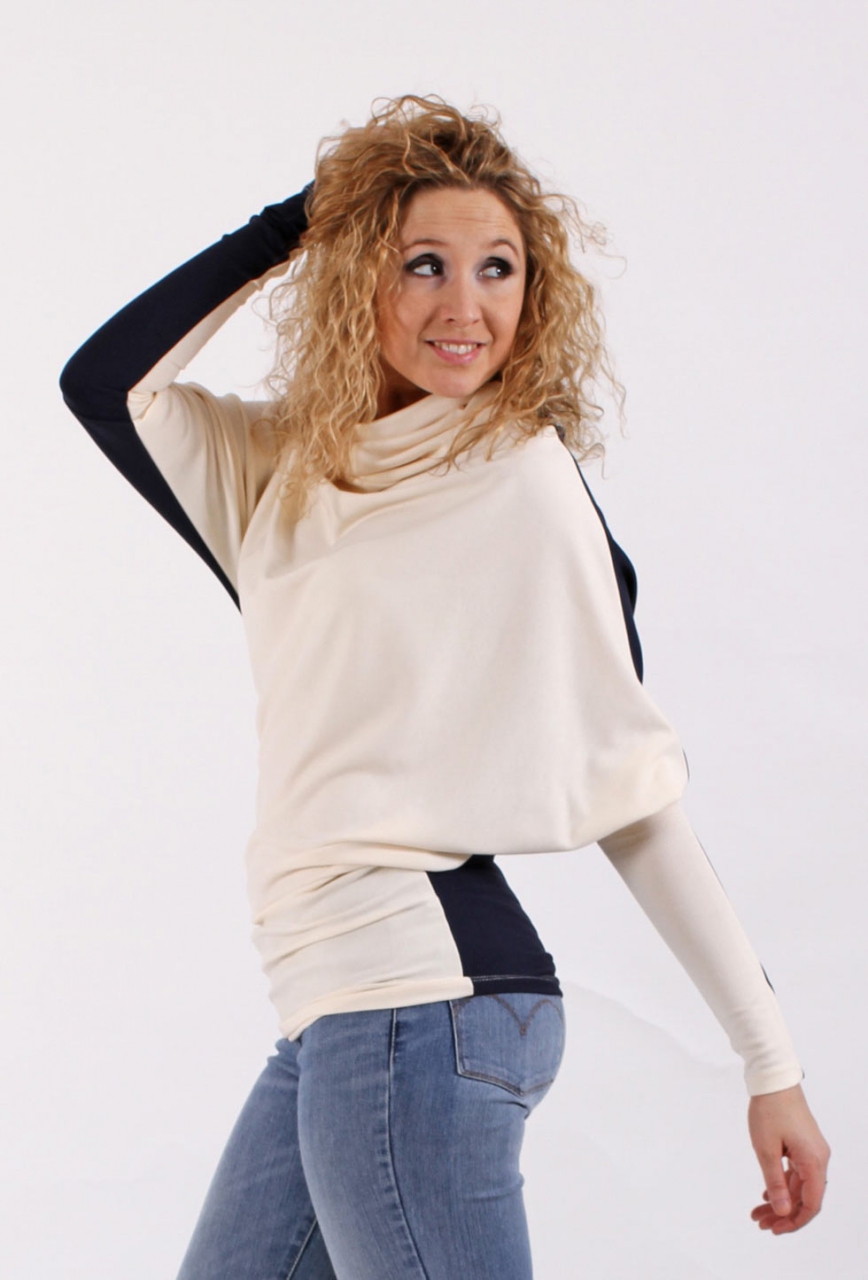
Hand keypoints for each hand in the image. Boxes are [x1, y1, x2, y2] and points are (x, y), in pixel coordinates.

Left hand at [748, 1083, 829, 1233]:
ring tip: (758, 1211)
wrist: (774, 1079)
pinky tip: (767, 1193)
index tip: (774, 1229)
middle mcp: (818, 1159)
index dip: (793, 1221)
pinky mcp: (804, 1145)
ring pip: (799, 1186)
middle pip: (804, 1197)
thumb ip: (775, 1182)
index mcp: (814, 1162)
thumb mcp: (766, 1149)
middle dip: (782, 1213)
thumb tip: (783, 1211)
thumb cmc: (769, 1110)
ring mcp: (812, 1151)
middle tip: (759, 1222)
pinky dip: (783, 1184)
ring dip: (780, 1200)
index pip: (811, 1204)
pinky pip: (797, 1173)